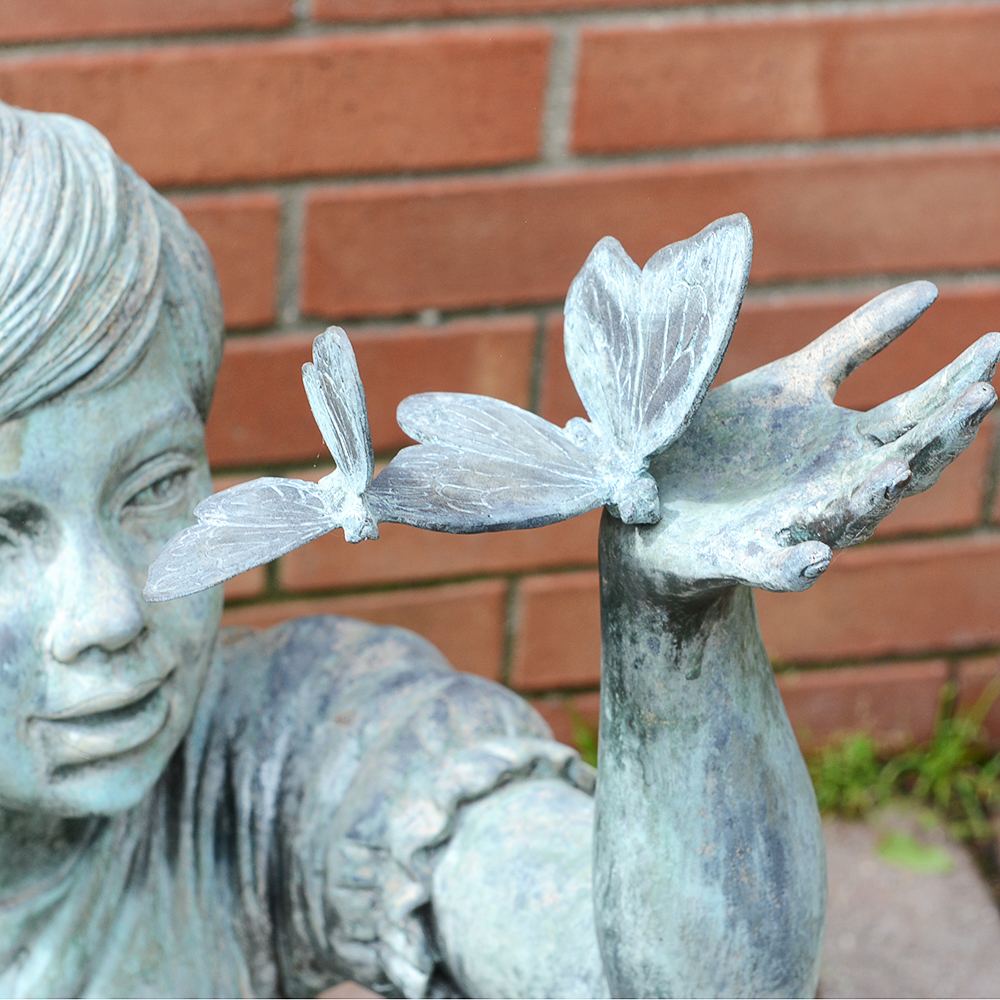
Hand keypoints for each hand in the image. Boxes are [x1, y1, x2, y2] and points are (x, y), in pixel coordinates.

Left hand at [613, 282, 998, 597]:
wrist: (662, 499)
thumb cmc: (736, 441)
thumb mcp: (795, 381)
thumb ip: (858, 342)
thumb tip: (932, 289)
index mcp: (849, 443)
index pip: (917, 414)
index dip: (957, 383)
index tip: (994, 343)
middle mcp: (835, 486)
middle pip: (903, 467)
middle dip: (940, 439)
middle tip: (979, 398)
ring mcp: (793, 524)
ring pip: (848, 519)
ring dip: (874, 499)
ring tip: (897, 470)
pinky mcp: (743, 555)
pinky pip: (777, 568)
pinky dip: (797, 566)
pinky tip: (815, 556)